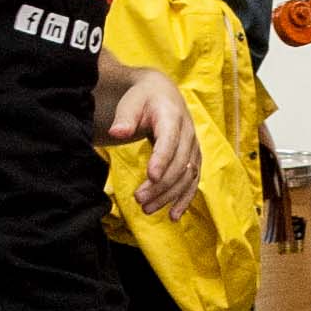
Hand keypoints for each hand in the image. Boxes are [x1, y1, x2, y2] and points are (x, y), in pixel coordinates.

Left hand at [107, 69, 201, 218]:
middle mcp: (188, 133)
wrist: (163, 95)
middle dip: (161, 185)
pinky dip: (184, 199)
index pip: (170, 140)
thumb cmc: (143, 99)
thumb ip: (124, 118)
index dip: (162, 159)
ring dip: (169, 195)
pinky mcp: (194, 159)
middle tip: (139, 200)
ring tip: (147, 209)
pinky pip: (193, 182)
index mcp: (172, 116)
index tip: (151, 177)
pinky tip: (172, 216)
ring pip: (187, 176)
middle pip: (179, 163)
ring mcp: (193, 147)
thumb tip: (117, 133)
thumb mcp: (131, 103)